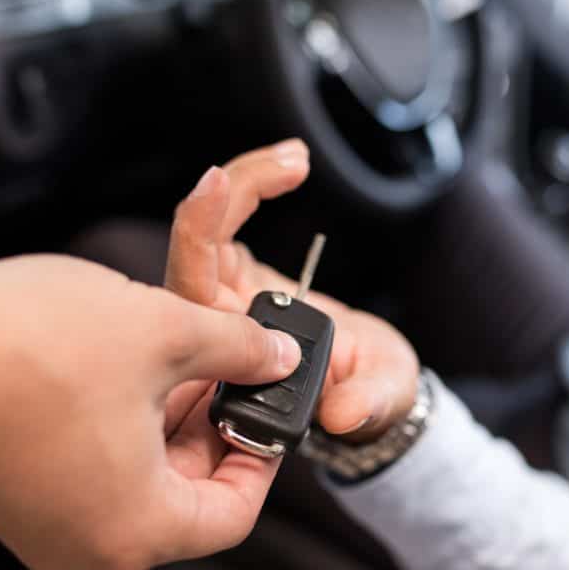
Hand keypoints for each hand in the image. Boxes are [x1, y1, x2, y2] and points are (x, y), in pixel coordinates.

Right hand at [0, 253, 302, 569]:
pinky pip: (88, 473)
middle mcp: (87, 546)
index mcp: (136, 528)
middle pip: (184, 495)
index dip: (263, 457)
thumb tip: (276, 357)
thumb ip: (237, 350)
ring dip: (164, 421)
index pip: (232, 513)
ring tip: (176, 356)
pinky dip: (118, 428)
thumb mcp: (164, 332)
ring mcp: (41, 527)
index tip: (269, 411)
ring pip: (136, 479)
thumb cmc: (32, 347)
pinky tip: (124, 371)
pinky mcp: (10, 499)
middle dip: (210, 426)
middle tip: (225, 369)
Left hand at [165, 140, 420, 442]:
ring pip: (207, 230)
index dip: (198, 237)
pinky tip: (293, 163)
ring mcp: (223, 299)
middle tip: (287, 163)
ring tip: (297, 157)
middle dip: (226, 196)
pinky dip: (254, 185)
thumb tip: (342, 412)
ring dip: (245, 181)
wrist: (367, 387)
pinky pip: (227, 222)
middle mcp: (214, 329)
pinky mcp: (238, 274)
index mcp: (226, 366)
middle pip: (192, 252)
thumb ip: (363, 406)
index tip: (220, 188)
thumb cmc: (365, 398)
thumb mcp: (376, 403)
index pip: (192, 298)